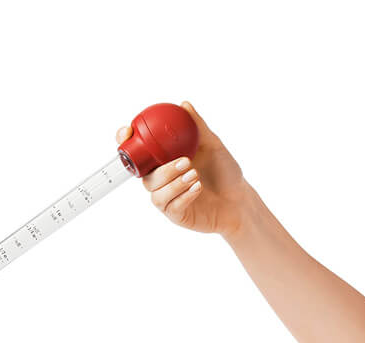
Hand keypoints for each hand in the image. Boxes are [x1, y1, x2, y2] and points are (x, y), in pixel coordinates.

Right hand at [116, 102, 246, 236]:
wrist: (239, 200)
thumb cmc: (225, 172)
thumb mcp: (213, 145)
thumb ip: (198, 127)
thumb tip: (185, 105)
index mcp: (164, 160)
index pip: (137, 152)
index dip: (126, 142)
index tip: (128, 132)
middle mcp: (161, 179)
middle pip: (145, 176)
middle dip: (163, 169)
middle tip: (186, 161)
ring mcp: (167, 198)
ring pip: (156, 193)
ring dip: (174, 183)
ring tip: (195, 175)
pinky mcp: (176, 214)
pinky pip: (170, 206)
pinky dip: (183, 196)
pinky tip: (198, 188)